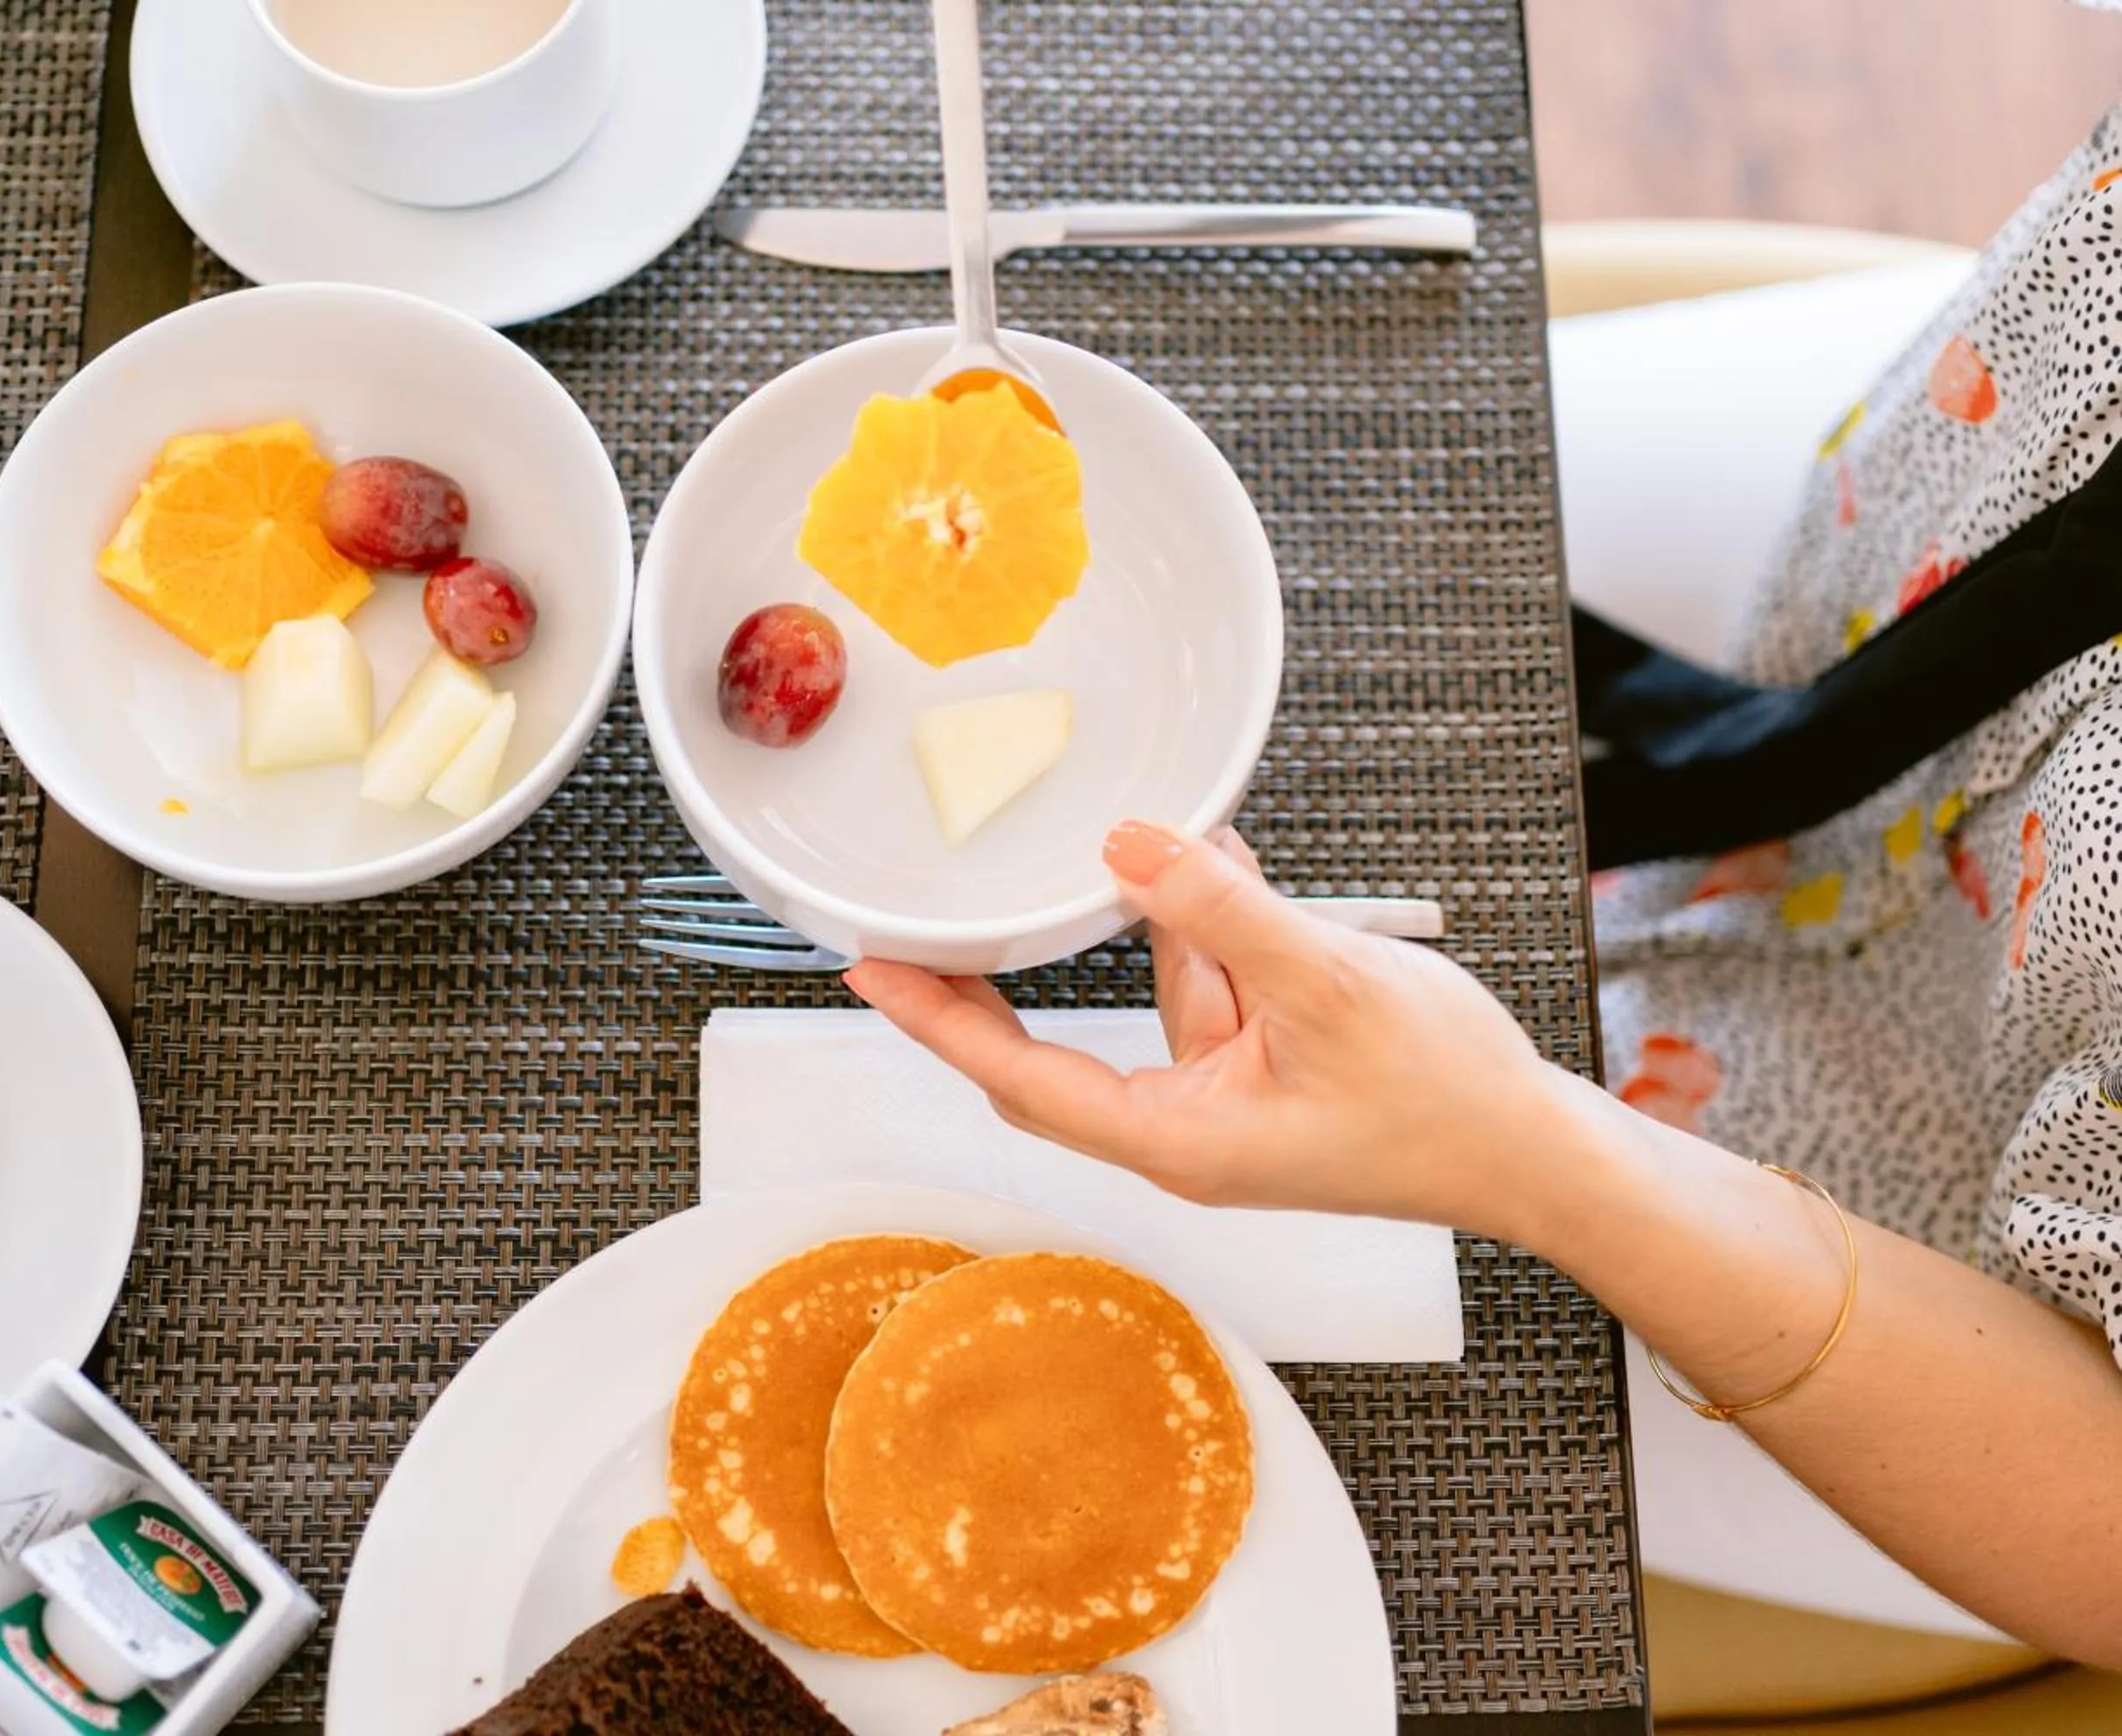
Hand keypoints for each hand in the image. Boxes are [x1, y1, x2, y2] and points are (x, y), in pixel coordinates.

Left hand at [841, 821, 1587, 1238]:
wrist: (1539, 1154)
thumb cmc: (1444, 1101)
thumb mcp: (1327, 985)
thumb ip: (1221, 914)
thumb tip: (1126, 848)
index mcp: (1178, 1139)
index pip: (1019, 1077)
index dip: (938, 1021)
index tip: (869, 973)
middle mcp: (1186, 1127)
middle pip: (1054, 1050)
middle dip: (996, 977)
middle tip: (921, 919)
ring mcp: (1227, 1098)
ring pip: (1150, 996)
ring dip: (1139, 918)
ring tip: (1110, 835)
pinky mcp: (1269, 1068)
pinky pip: (1214, 986)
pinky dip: (1208, 926)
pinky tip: (1210, 854)